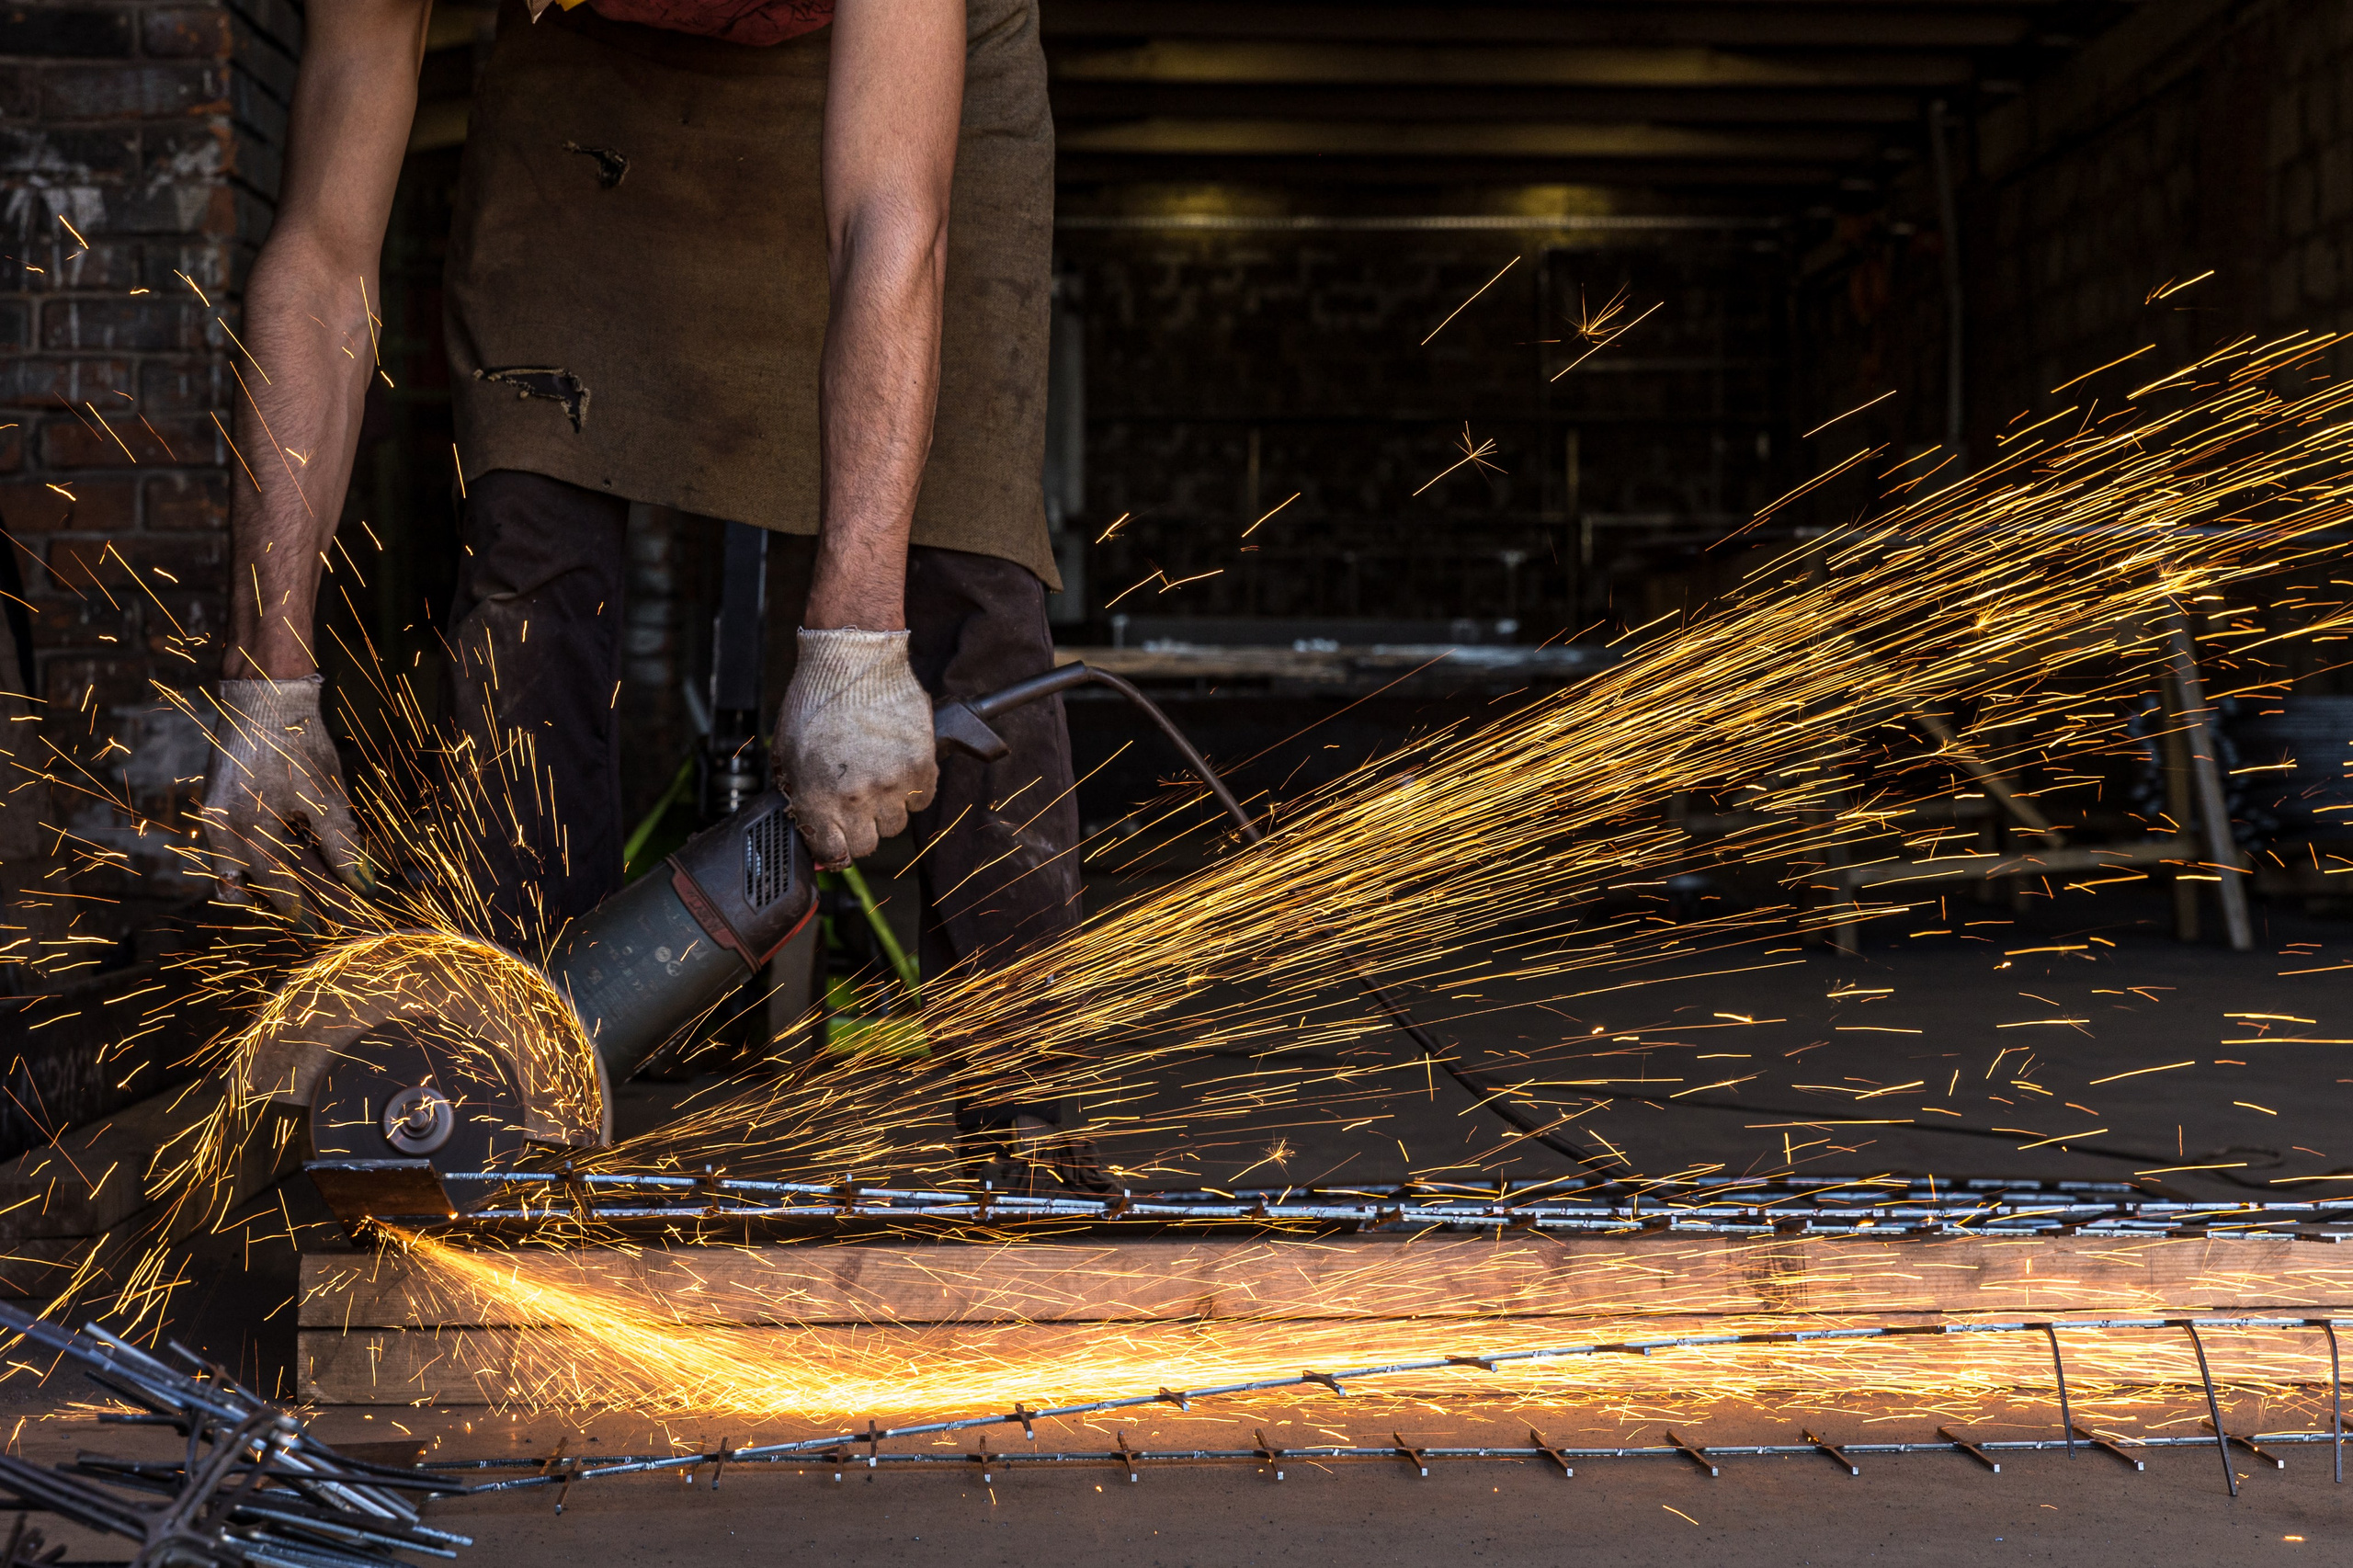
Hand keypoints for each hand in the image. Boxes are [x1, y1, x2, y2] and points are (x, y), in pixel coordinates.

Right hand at [199, 675, 368, 911]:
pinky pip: (223, 849)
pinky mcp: (212, 806)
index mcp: (250, 830)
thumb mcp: (326, 796)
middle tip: (313, 924)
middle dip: (286, 904)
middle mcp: (222, 830)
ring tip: (288, 904)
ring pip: (230, 872)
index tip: (328, 928)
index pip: (282, 886)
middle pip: (254, 884)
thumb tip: (363, 882)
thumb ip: (341, 843)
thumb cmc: (298, 745)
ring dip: (258, 890)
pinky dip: (243, 865)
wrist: (263, 698)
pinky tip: (264, 872)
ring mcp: (212, 818)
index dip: (309, 908)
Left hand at [773, 629, 936, 866]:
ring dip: (887, 809)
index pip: (833, 853)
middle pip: (867, 844)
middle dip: (860, 828)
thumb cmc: (817, 702)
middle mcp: (855, 798)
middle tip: (857, 805)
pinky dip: (913, 790)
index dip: (834, 847)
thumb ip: (799, 796)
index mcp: (818, 798)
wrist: (853, 662)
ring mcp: (891, 784)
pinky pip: (922, 799)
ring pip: (896, 824)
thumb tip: (810, 829)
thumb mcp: (788, 753)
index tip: (837, 837)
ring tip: (878, 779)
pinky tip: (898, 768)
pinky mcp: (920, 766)